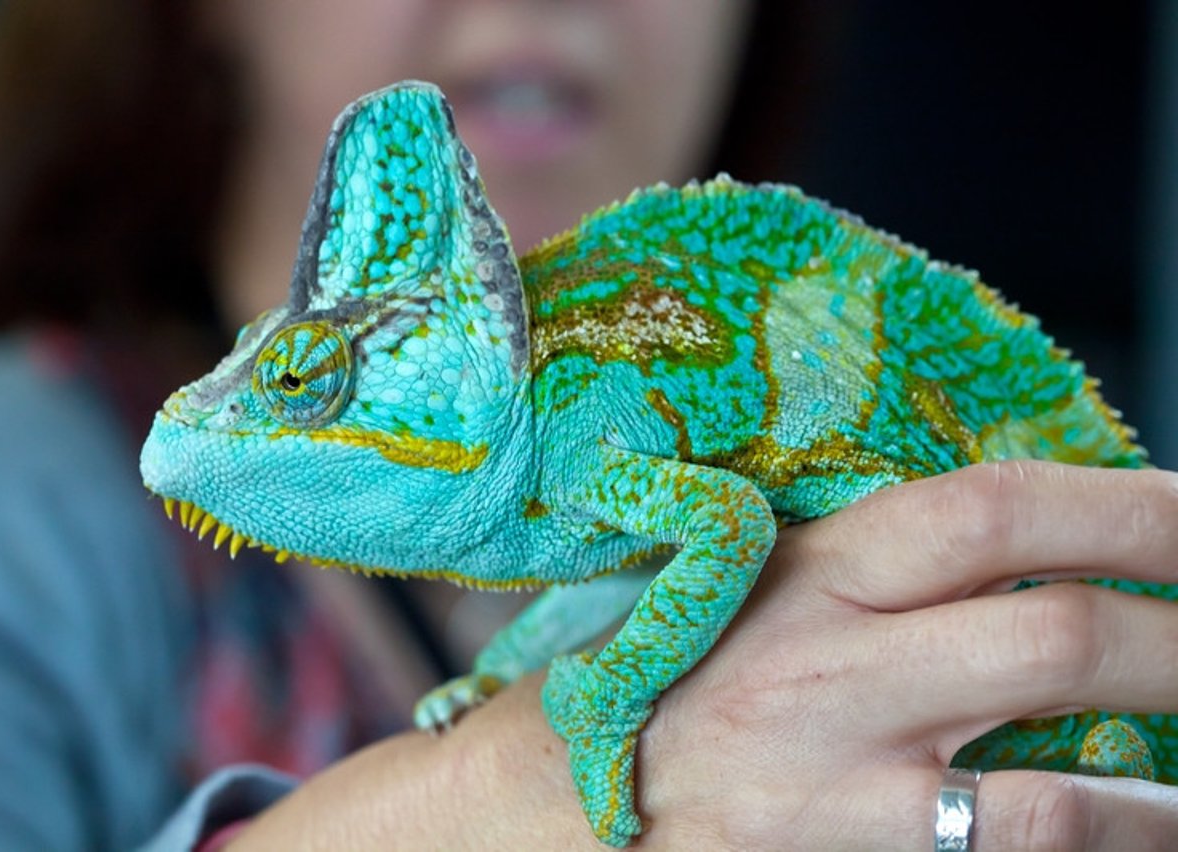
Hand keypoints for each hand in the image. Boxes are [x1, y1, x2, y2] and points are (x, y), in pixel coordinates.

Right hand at [230, 461, 1177, 849]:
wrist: (538, 806)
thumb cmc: (645, 676)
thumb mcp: (737, 587)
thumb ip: (859, 564)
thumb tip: (1011, 540)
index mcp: (802, 572)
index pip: (986, 510)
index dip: (1122, 504)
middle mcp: (830, 671)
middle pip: (1054, 635)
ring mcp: (841, 788)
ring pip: (1058, 787)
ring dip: (1172, 783)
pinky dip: (1098, 843)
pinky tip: (1140, 831)